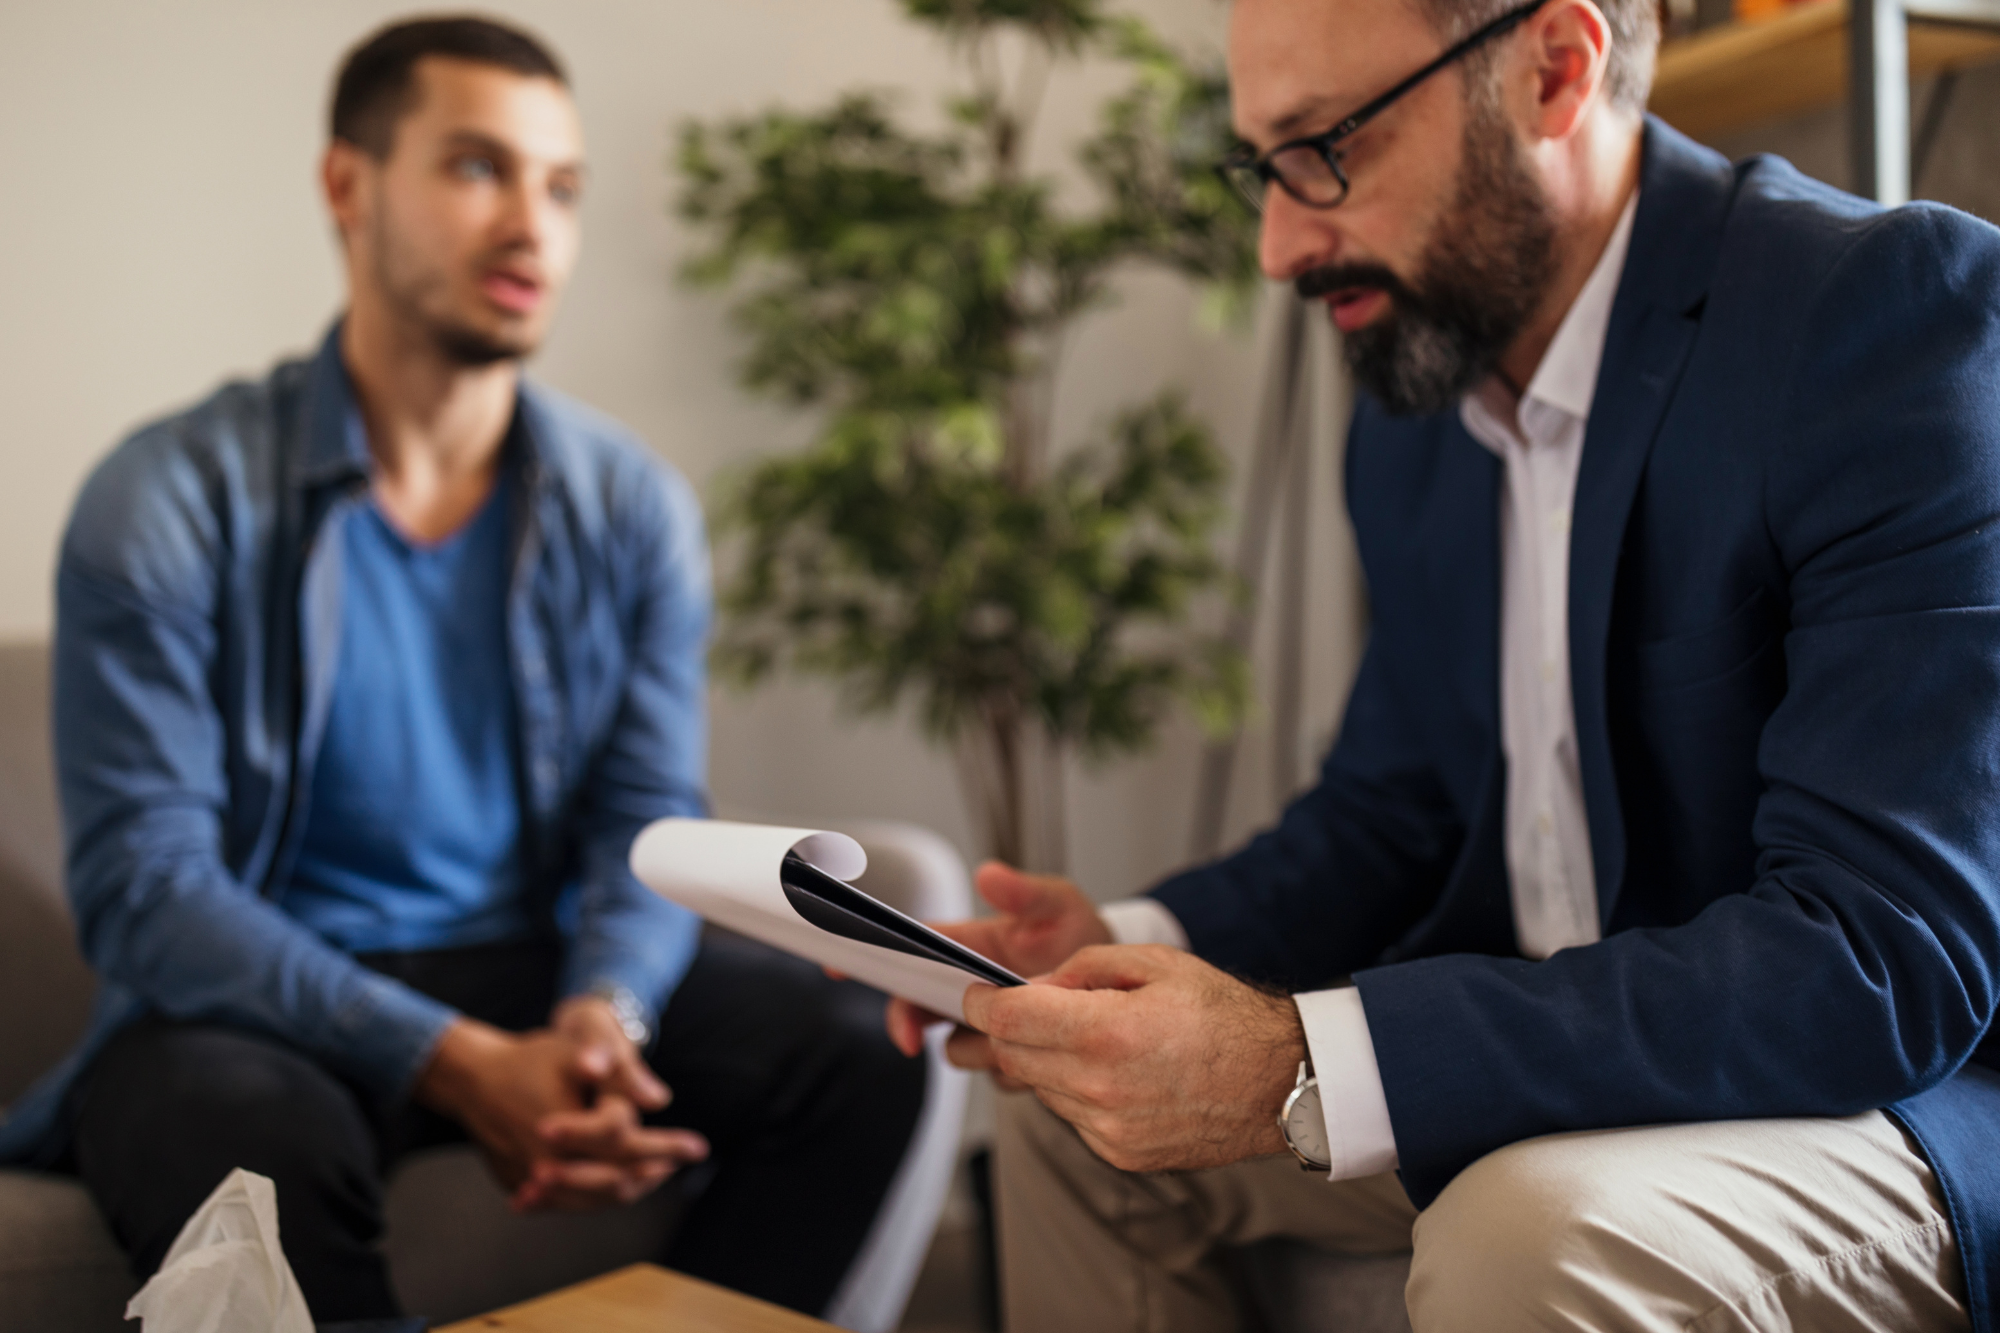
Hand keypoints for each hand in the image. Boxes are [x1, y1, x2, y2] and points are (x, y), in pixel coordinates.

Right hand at [414, 1006, 707, 1212]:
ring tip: (651, 1175)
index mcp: (570, 1132)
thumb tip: (661, 1098)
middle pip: (615, 1181)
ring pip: (591, 1199)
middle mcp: (550, 1165)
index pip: (631, 1146)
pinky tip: (610, 1184)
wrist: (471, 1077)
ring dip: (625, 1189)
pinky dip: (591, 1195)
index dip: (669, 1146)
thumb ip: (620, 1075)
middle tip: (676, 1165)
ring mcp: (532, 1181)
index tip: (698, 1149)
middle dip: (651, 1173)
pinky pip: (564, 1201)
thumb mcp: (575, 1054)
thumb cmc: (528, 1060)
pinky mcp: (519, 1186)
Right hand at [884, 861, 1111, 1066]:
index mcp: (968, 944)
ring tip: (1009, 1034)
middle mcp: (967, 986)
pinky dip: (1013, 1066)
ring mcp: (985, 1024)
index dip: (872, 956)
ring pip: (954, 1047)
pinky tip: (1042, 1051)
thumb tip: (989, 874)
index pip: (909, 949)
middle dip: (907, 1019)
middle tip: (912, 1034)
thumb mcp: (1061, 905)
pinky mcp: (1009, 1056)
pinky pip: (996, 1072)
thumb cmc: (1082, 935)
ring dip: (974, 1047)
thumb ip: (1026, 892)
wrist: (1122, 986)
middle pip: (914, 1005)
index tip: (841, 967)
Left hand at [961, 944, 1304, 1173]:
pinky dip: (1075, 1091)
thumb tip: (1035, 987)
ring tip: (1086, 1037)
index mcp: (1105, 1033)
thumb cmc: (1225, 1017)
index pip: (1007, 1019)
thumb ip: (1082, 969)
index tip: (976, 993)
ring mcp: (1109, 1129)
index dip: (981, 1002)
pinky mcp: (1120, 1154)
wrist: (1280, 1082)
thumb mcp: (1153, 964)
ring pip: (1039, 1089)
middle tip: (1024, 1008)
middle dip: (1009, 1030)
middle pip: (1013, 1058)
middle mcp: (1100, 1089)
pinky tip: (1112, 1072)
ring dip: (1044, 1061)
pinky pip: (1072, 1117)